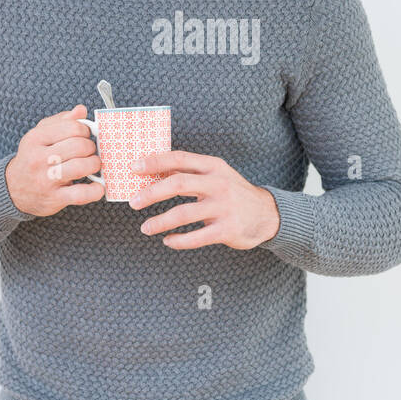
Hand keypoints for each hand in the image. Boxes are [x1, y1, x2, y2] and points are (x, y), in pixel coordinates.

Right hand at [4, 105, 105, 216]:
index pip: (72, 127)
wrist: (13, 189)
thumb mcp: (40, 135)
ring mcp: (47, 179)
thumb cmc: (32, 159)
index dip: (85, 131)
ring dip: (94, 164)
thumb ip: (61, 121)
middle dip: (91, 147)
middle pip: (79, 146)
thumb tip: (81, 110)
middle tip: (89, 152)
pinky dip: (95, 190)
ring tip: (92, 165)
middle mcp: (39, 158)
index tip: (85, 136)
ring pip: (81, 167)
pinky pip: (81, 194)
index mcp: (36, 138)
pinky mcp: (54, 198)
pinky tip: (98, 187)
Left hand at [127, 151, 280, 249]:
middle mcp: (218, 184)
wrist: (267, 214)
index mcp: (213, 166)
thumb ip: (190, 172)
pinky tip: (167, 241)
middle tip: (133, 202)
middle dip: (151, 193)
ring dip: (159, 222)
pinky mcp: (227, 230)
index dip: (154, 162)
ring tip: (146, 228)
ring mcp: (223, 207)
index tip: (133, 167)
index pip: (179, 158)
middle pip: (178, 183)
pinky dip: (177, 241)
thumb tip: (153, 171)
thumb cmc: (233, 193)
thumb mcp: (217, 174)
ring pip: (183, 214)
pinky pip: (195, 237)